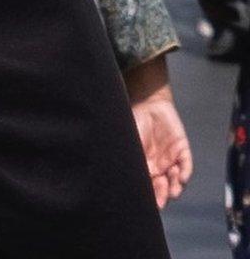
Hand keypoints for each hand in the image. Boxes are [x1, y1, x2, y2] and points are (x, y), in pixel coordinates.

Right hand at [125, 59, 191, 208]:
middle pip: (164, 189)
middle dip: (163, 195)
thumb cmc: (132, 122)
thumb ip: (128, 159)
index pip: (148, 188)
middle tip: (161, 197)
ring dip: (174, 187)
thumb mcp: (128, 143)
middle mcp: (158, 166)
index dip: (151, 197)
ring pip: (177, 181)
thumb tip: (120, 178)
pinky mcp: (182, 150)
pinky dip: (184, 173)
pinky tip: (179, 177)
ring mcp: (171, 159)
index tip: (150, 203)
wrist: (147, 103)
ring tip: (171, 186)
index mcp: (143, 167)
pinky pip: (186, 166)